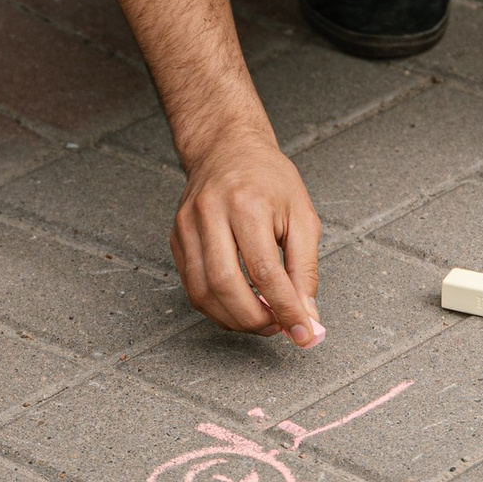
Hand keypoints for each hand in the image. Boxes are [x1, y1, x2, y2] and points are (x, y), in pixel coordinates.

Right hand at [173, 126, 325, 346]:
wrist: (226, 148)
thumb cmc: (269, 179)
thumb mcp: (302, 216)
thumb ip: (305, 269)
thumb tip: (307, 316)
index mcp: (247, 204)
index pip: (265, 272)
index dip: (286, 310)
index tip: (303, 333)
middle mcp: (210, 214)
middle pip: (226, 286)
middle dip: (255, 320)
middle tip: (278, 328)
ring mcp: (186, 226)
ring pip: (203, 293)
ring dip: (234, 320)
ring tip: (260, 320)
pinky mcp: (175, 237)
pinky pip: (192, 286)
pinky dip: (217, 308)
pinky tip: (238, 307)